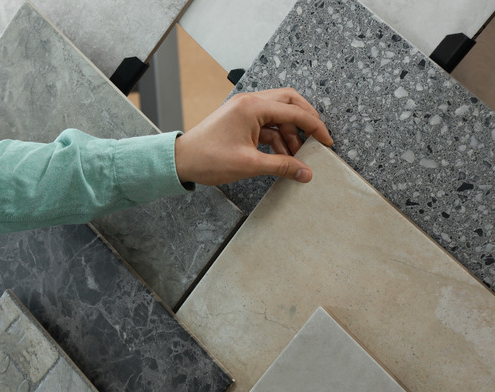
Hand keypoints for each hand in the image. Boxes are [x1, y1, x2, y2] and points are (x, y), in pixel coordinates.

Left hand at [174, 88, 332, 184]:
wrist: (180, 161)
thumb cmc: (208, 159)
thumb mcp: (249, 165)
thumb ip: (281, 166)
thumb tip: (306, 172)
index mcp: (252, 107)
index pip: (294, 111)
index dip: (315, 127)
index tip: (327, 141)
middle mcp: (249, 102)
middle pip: (289, 102)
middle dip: (306, 121)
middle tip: (318, 139)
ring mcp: (244, 109)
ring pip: (278, 113)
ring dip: (290, 133)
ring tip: (296, 156)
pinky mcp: (240, 119)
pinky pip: (266, 123)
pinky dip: (277, 137)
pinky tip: (282, 155)